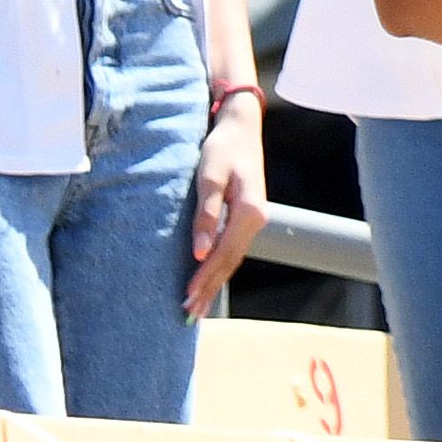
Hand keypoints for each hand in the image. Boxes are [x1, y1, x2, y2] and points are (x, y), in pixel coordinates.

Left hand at [179, 84, 266, 309]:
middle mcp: (256, 219)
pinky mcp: (247, 216)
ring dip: (215, 283)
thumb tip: (198, 253)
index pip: (222, 254)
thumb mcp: (208, 177)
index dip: (203, 279)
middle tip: (188, 315)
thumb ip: (205, 215)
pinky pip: (233, 249)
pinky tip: (210, 279)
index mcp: (248, 212)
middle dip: (209, 289)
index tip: (186, 299)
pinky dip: (220, 268)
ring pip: (233, 258)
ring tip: (197, 307)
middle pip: (230, 262)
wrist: (241, 126)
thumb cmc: (222, 148)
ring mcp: (254, 219)